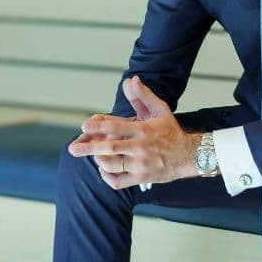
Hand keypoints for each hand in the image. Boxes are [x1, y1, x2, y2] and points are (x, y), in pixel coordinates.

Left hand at [69, 76, 198, 188]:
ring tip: (93, 155)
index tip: (84, 125)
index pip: (117, 127)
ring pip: (112, 165)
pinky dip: (107, 177)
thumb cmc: (171, 131)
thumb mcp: (160, 110)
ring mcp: (141, 165)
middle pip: (110, 149)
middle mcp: (140, 148)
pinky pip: (118, 182)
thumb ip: (143, 96)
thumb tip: (131, 80)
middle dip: (89, 148)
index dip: (99, 126)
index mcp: (143, 130)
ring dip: (99, 160)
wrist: (188, 156)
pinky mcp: (141, 178)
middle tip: (72, 148)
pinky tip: (104, 169)